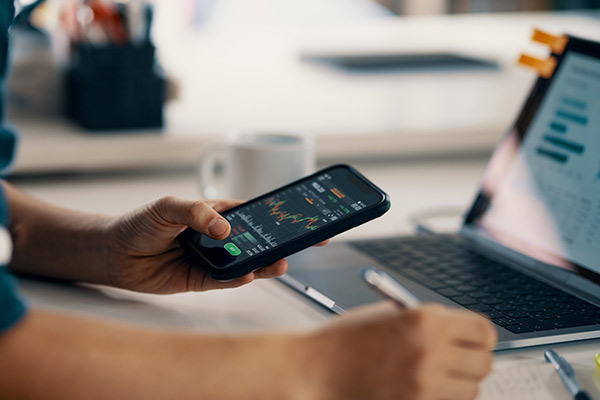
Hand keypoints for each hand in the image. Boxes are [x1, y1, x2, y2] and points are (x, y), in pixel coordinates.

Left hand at [106, 196, 300, 292]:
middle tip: (302, 243)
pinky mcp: (201, 280)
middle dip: (279, 242)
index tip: (300, 218)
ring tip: (279, 263)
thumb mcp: (169, 206)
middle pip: (256, 240)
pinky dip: (238, 278)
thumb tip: (224, 228)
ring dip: (263, 264)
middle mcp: (218, 238)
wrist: (115, 253)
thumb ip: (197, 213)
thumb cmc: (141, 223)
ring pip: (245, 263)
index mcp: (217, 214)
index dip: (277, 216)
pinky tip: (248, 275)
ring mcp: (212, 259)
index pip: (253, 214)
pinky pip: (225, 280)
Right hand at [301, 303, 496, 399]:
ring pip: (471, 390)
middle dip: (472, 361)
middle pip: (484, 364)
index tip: (474, 340)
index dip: (481, 336)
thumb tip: (461, 332)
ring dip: (459, 384)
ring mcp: (423, 385)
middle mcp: (430, 352)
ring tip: (435, 376)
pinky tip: (423, 388)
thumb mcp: (388, 315)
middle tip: (458, 359)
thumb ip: (428, 322)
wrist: (315, 369)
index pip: (484, 332)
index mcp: (424, 320)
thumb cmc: (344, 339)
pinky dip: (442, 398)